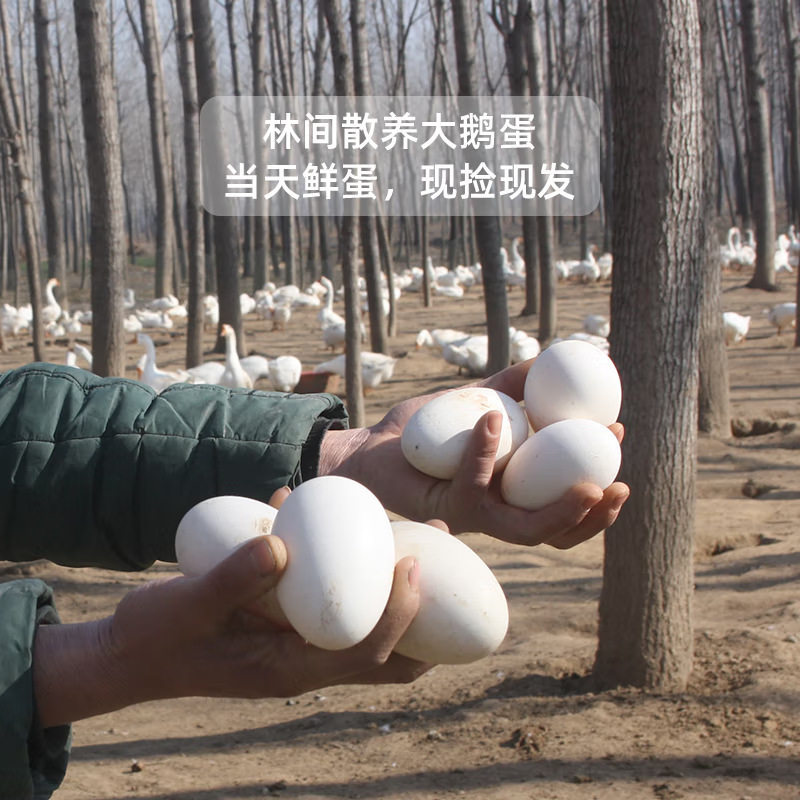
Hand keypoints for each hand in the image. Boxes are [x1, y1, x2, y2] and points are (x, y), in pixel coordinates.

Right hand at [34, 502, 428, 727]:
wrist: (131, 653)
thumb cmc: (156, 635)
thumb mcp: (187, 605)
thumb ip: (231, 578)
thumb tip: (282, 542)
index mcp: (291, 671)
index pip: (366, 654)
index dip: (399, 614)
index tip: (413, 562)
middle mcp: (307, 664)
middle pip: (387, 652)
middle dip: (422, 609)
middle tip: (439, 550)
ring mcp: (300, 647)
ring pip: (368, 629)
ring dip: (397, 592)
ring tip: (417, 537)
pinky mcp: (289, 626)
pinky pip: (337, 606)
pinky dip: (354, 577)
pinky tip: (348, 530)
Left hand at [320, 359, 629, 547]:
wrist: (374, 445)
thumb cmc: (425, 429)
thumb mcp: (477, 401)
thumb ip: (512, 387)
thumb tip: (551, 358)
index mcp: (513, 491)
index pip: (567, 500)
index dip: (600, 480)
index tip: (620, 434)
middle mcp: (497, 512)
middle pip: (557, 531)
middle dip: (595, 517)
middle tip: (619, 487)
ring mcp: (472, 516)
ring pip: (524, 530)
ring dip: (560, 512)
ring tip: (587, 486)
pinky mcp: (443, 509)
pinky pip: (472, 484)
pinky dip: (485, 450)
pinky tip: (492, 418)